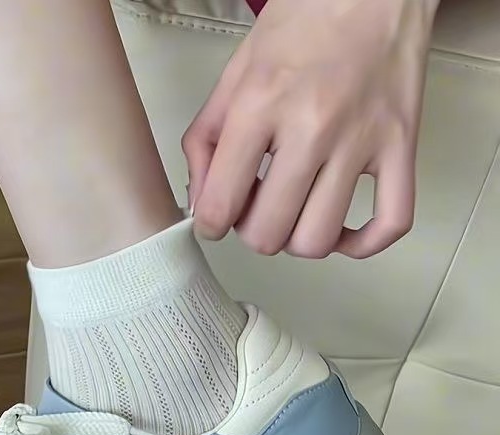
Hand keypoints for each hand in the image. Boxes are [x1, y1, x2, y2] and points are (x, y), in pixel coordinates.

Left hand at [182, 0, 437, 258]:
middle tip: (257, 208)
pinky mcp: (402, 146)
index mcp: (260, 105)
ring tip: (295, 211)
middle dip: (253, 232)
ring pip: (318, 239)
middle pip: (269, 234)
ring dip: (298, 239)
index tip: (217, 218)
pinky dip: (362, 244)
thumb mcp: (233, 75)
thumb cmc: (304, 24)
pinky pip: (391, 223)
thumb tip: (200, 202)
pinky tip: (342, 232)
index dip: (211, 225)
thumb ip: (205, 142)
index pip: (221, 205)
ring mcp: (362, 140)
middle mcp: (312, 126)